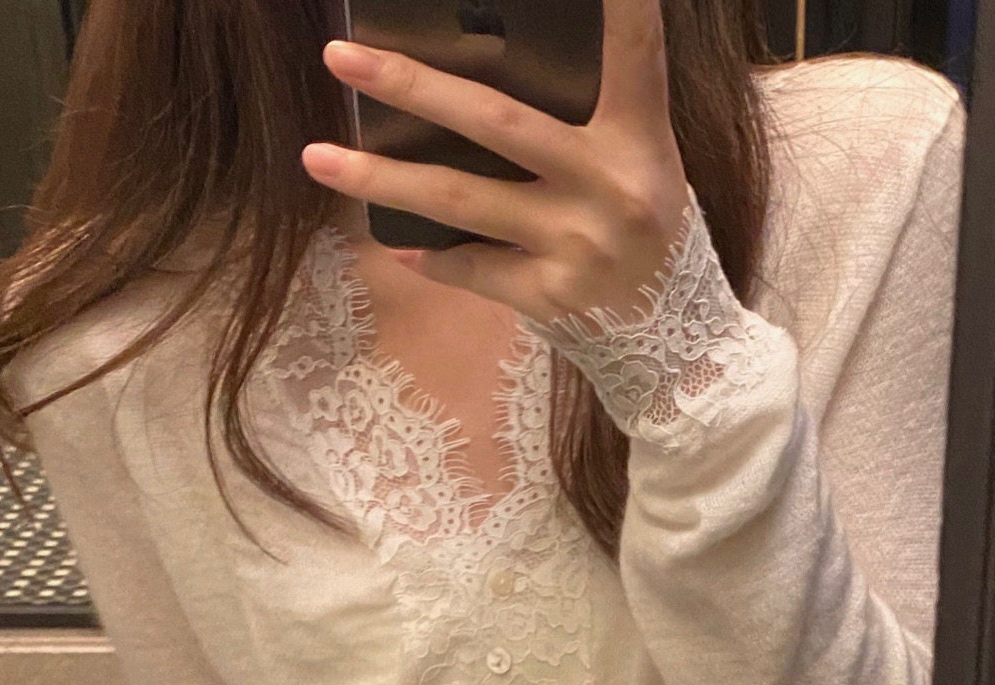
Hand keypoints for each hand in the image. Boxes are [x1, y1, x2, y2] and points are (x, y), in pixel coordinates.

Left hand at [303, 0, 689, 324]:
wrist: (676, 341)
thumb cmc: (646, 231)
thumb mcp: (642, 162)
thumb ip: (590, 115)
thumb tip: (483, 73)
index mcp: (636, 140)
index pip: (634, 57)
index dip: (625, 6)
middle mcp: (607, 187)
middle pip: (494, 121)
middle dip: (412, 86)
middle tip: (341, 56)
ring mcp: (576, 245)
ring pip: (459, 199)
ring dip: (380, 179)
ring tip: (318, 157)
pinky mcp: (551, 296)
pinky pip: (473, 267)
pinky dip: (432, 259)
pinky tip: (398, 245)